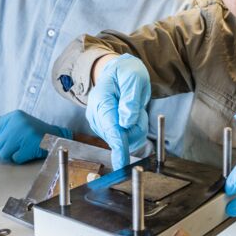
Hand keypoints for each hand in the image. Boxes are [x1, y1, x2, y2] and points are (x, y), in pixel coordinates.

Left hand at [0, 110, 70, 163]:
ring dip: (11, 154)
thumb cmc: (33, 131)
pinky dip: (20, 158)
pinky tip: (28, 151)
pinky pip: (15, 158)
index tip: (2, 142)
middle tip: (14, 146)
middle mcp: (17, 122)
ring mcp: (24, 133)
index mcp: (13, 116)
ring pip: (3, 153)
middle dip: (2, 149)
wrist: (56, 137)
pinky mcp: (30, 145)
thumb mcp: (15, 123)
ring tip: (21, 148)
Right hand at [87, 54, 150, 168]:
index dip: (118, 146)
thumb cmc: (126, 73)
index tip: (121, 163)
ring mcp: (101, 124)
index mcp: (101, 100)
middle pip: (121, 136)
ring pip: (126, 139)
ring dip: (137, 127)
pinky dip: (134, 129)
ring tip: (134, 109)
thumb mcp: (133, 77)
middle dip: (136, 126)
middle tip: (138, 108)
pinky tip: (132, 116)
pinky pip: (126, 138)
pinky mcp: (107, 130)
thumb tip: (127, 122)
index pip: (111, 128)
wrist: (119, 72)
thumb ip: (131, 99)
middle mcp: (97, 115)